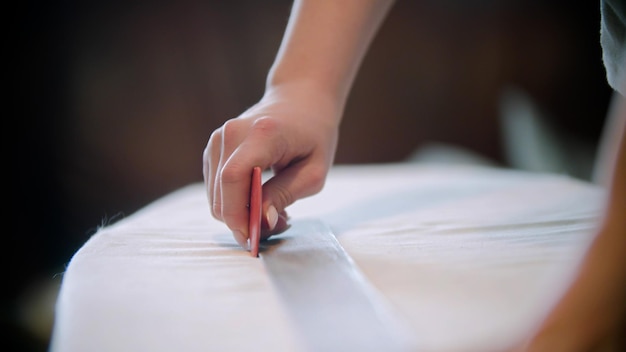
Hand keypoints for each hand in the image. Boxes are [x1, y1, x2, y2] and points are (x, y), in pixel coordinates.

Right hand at [203, 82, 340, 248]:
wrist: (299, 102)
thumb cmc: (313, 137)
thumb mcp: (314, 171)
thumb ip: (285, 194)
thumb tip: (263, 221)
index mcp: (262, 134)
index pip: (233, 178)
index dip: (238, 214)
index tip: (254, 239)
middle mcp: (232, 133)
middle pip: (221, 192)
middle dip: (243, 221)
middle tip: (277, 226)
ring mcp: (218, 139)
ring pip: (215, 196)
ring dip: (240, 214)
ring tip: (274, 211)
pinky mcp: (213, 148)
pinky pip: (216, 189)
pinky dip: (235, 203)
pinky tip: (260, 199)